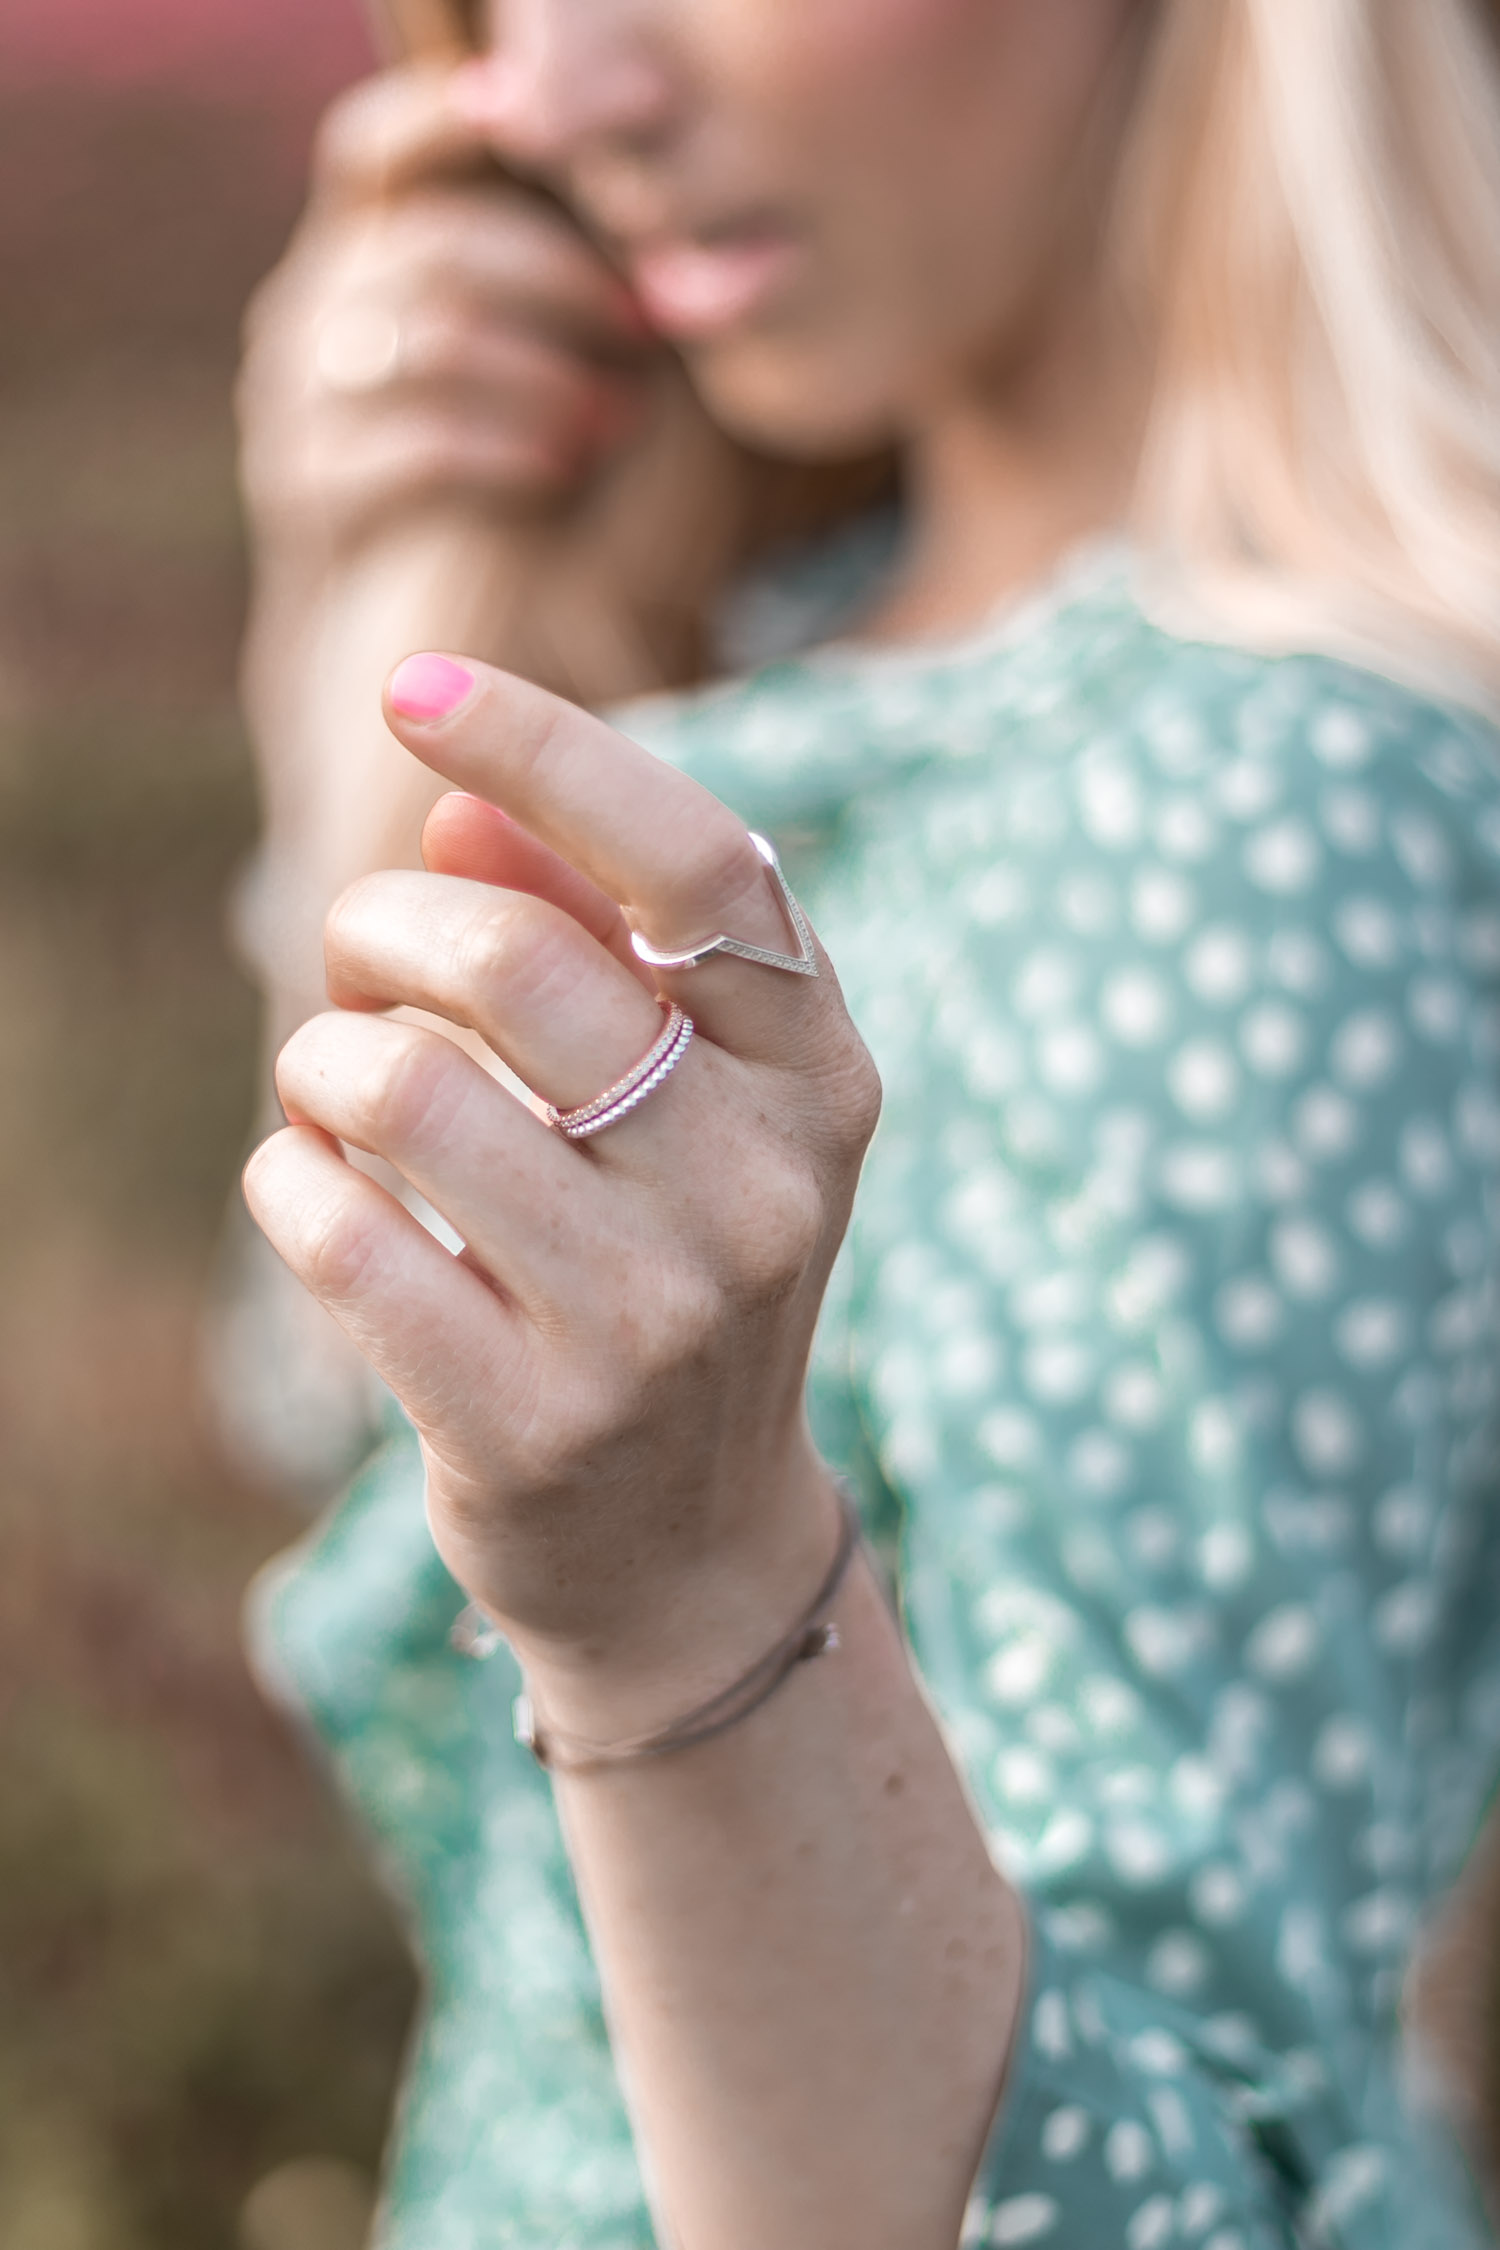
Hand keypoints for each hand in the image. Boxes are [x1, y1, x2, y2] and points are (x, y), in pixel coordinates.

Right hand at [238, 63, 655, 556]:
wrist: (410, 630)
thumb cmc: (506, 477)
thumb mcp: (522, 362)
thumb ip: (560, 287)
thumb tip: (650, 228)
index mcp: (360, 253)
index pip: (375, 153)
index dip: (442, 126)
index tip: (535, 128)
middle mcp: (311, 307)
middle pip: (429, 246)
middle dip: (555, 278)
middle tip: (646, 321)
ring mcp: (295, 395)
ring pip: (426, 342)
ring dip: (542, 373)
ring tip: (621, 414)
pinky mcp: (303, 485)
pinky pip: (412, 447)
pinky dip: (505, 451)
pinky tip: (565, 466)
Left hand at [242, 657, 881, 1719]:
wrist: (685, 1551)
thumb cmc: (665, 1271)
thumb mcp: (682, 1104)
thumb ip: (590, 938)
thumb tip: (458, 806)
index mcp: (821, 1082)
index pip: (700, 862)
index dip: (549, 749)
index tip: (415, 686)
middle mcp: (763, 1193)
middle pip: (516, 960)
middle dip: (382, 926)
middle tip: (355, 961)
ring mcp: (656, 1322)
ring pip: (404, 1086)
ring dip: (319, 1058)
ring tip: (332, 1088)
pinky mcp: (534, 1422)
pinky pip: (340, 1230)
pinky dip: (286, 1179)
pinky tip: (313, 1192)